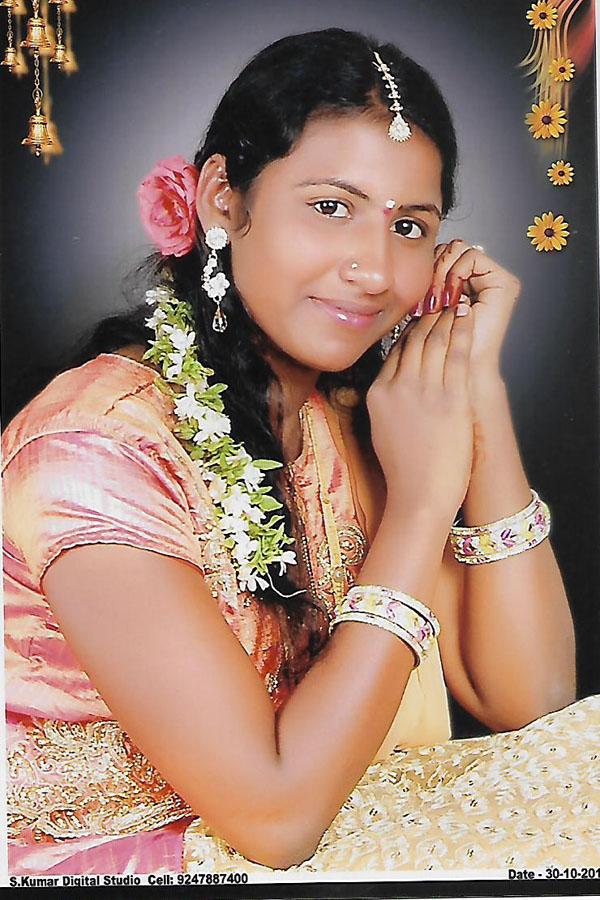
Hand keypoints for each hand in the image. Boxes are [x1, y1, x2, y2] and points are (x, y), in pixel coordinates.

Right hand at [367, 304, 474, 526]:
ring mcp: (425, 391)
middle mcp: (398, 387)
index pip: (394, 351)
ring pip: (434, 342)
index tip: (420, 317)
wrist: (419, 494)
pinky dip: (462, 332)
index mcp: (378, 394)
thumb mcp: (381, 430)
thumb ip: (386, 401)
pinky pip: (456, 355)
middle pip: (413, 341)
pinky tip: (467, 316)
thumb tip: (393, 385)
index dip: (410, 330)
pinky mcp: (451, 399)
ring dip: (446, 317)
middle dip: (428, 316)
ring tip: (455, 300)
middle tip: (440, 297)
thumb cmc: (403, 469)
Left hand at [413, 239, 520, 379]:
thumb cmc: (441, 346)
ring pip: (458, 249)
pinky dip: (455, 272)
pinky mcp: (505, 281)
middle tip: (429, 299)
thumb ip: (425, 282)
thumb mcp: (426, 306)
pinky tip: (451, 296)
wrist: (458, 368)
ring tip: (440, 300)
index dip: (426, 271)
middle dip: (433, 270)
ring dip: (442, 272)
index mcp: (462, 284)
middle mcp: (480, 279)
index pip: (440, 256)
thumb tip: (410, 259)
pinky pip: (471, 255)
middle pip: (449, 249)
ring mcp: (494, 279)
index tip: (419, 299)